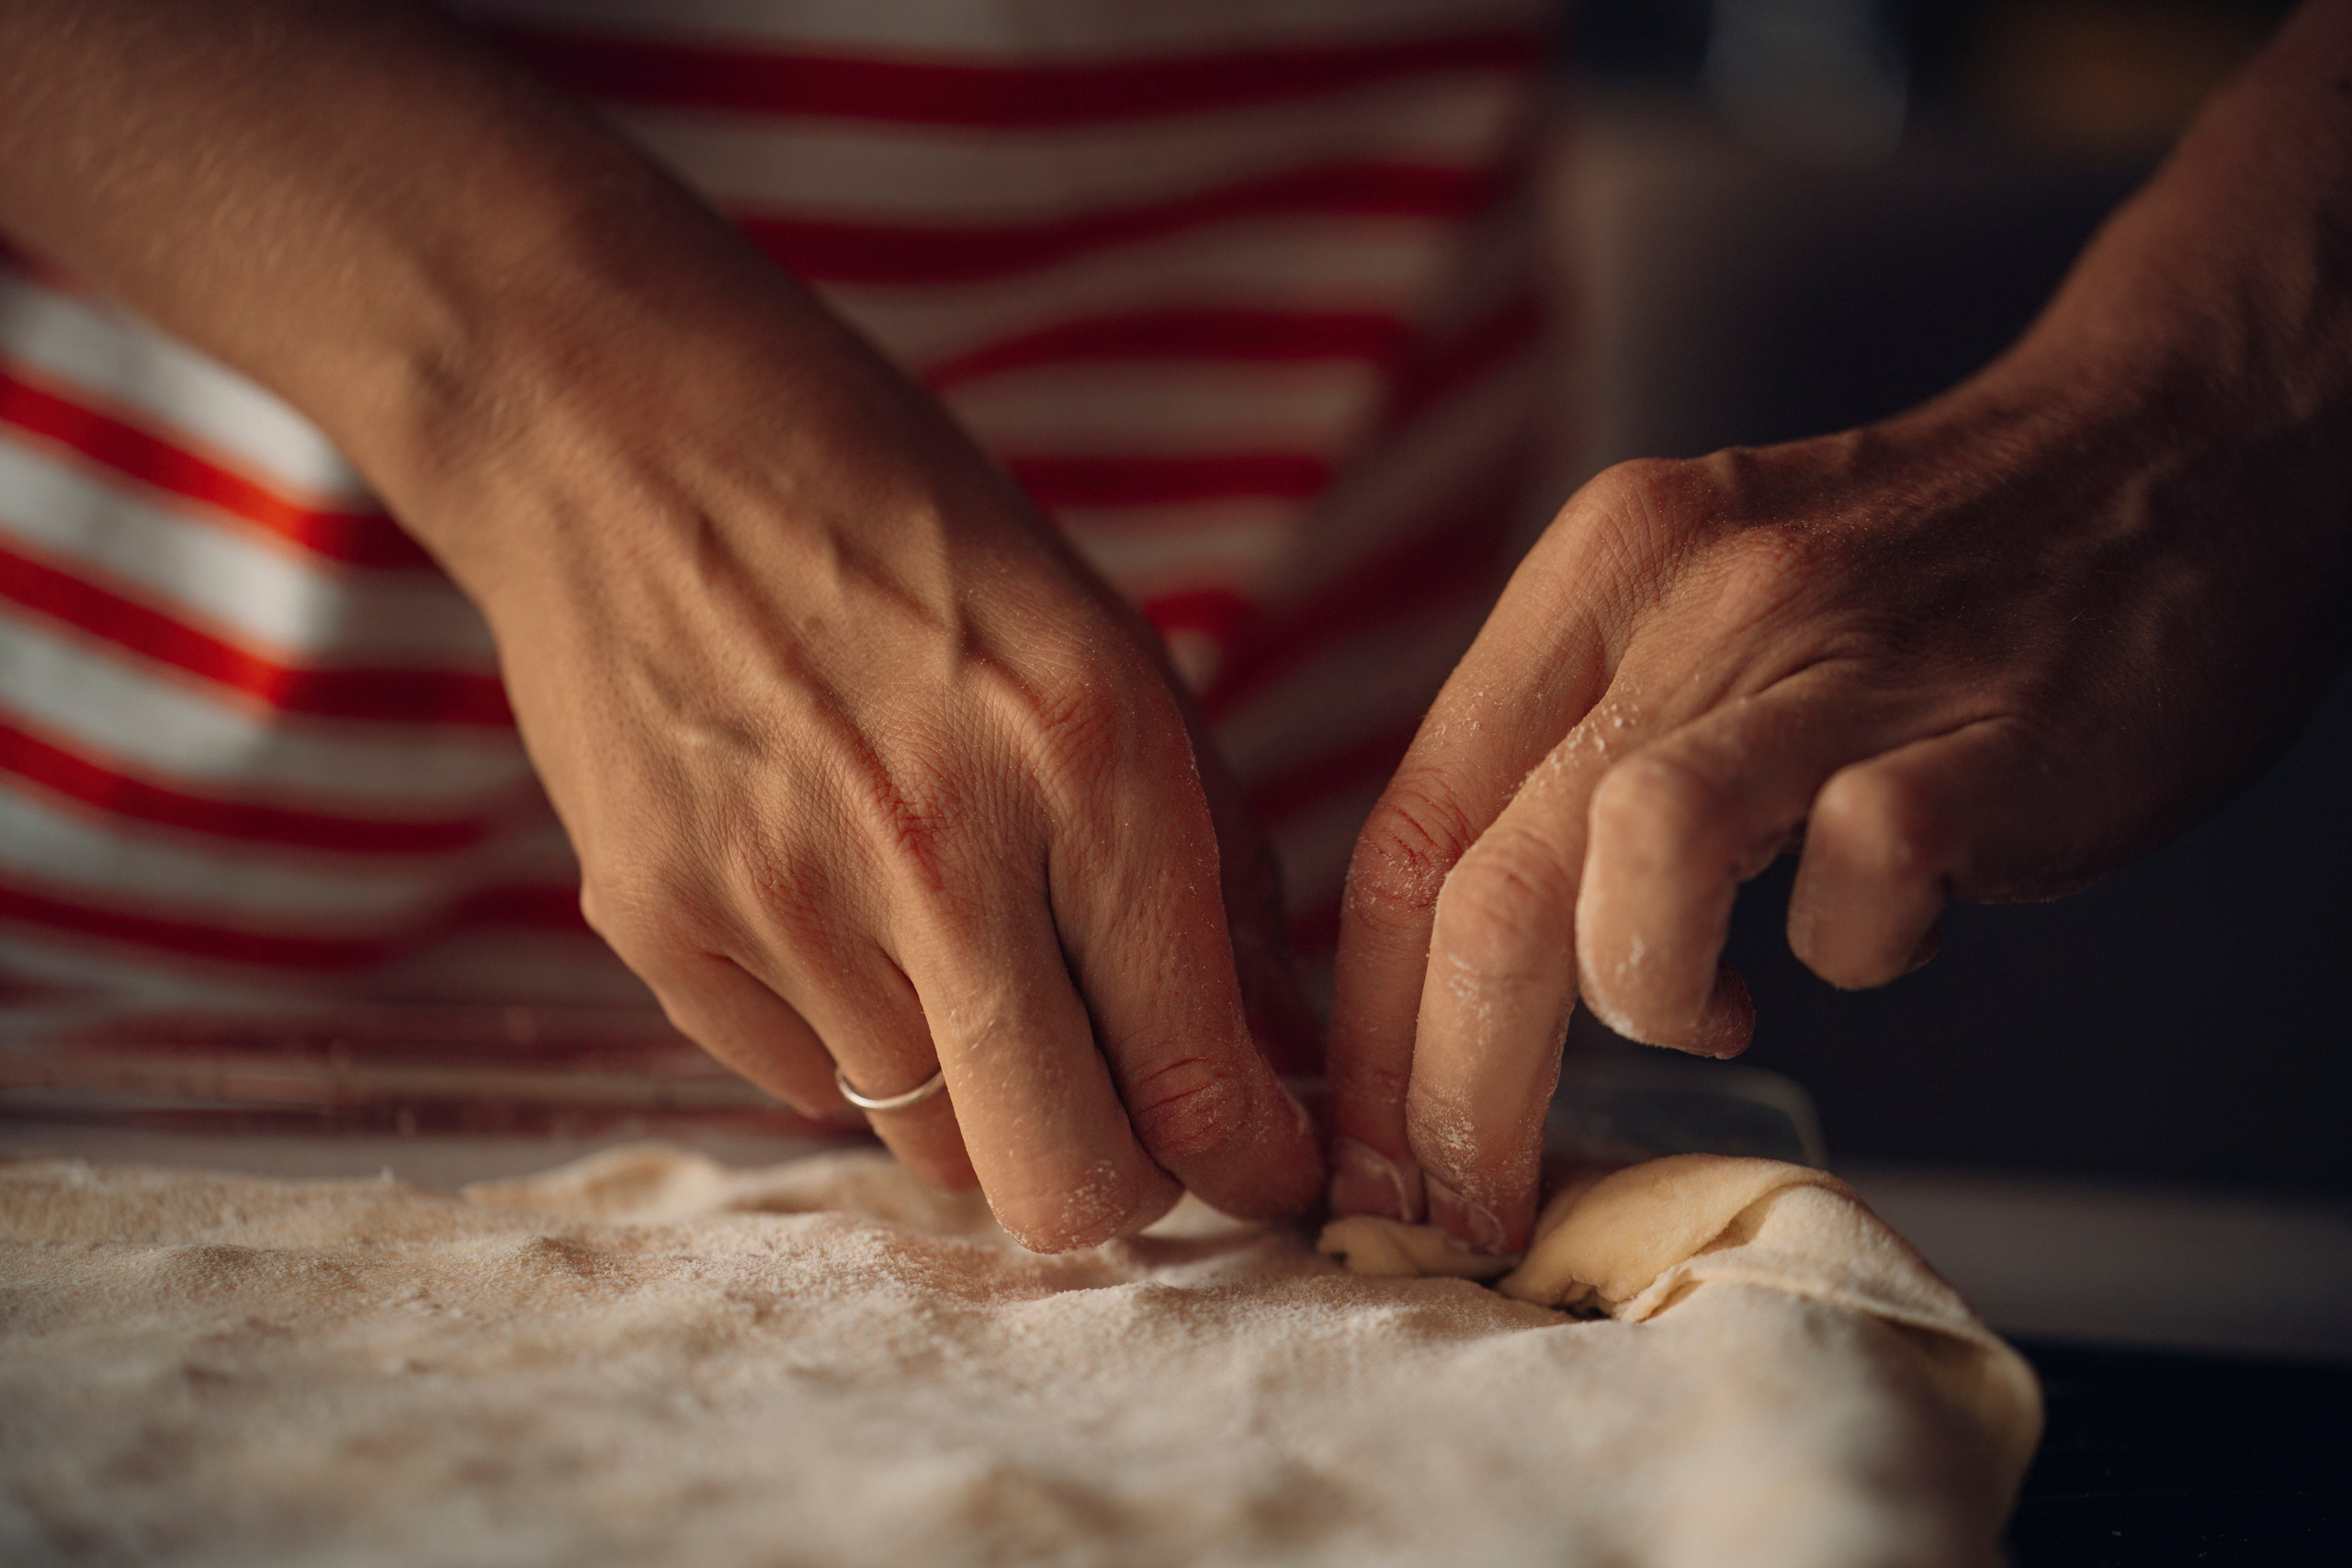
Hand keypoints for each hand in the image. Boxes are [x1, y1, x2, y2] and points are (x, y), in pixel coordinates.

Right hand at [0, 0, 1321, 1250]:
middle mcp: (942, 851)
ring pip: (930, 1145)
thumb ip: (1208, 868)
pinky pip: (804, 1081)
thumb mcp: (1110, 651)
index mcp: (1094, 764)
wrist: (625, 428)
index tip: (1261, 1160)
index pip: (1200, 1087)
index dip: (1254, 1162)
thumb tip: (1269, 1050)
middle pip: (1060, 1188)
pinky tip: (841, 905)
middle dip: (1121, 1185)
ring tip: (963, 953)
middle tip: (1133, 1123)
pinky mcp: (660, 927)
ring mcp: (782, 901)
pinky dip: (854, 1035)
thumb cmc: (904, 525)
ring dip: (981, 1094)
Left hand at [1323, 345, 2349, 1251]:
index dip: (1368, 1022)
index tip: (1369, 1152)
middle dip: (1446, 1087)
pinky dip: (1850, 949)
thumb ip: (1577, 755)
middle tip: (1463, 1203)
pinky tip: (1875, 925)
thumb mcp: (1696, 612)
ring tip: (1697, 1013)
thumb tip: (1465, 972)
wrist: (2167, 454)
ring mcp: (1838, 663)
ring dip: (1636, 995)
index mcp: (1596, 577)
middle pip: (1485, 877)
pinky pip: (1859, 880)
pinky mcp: (1983, 736)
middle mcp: (1691, 604)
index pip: (1409, 828)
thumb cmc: (1913, 577)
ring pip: (1633, 851)